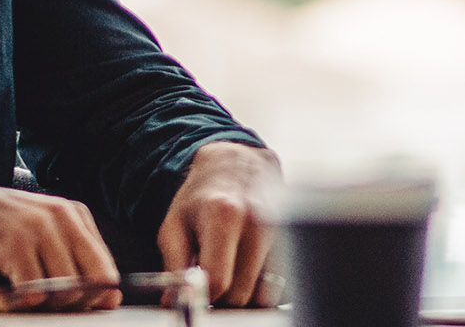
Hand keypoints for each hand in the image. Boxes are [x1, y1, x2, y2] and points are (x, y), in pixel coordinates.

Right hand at [0, 184, 120, 310]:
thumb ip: (77, 263)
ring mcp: (38, 228)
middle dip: (72, 306)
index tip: (77, 309)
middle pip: (91, 283)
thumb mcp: (44, 237)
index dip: (96, 298)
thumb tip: (111, 301)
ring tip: (21, 296)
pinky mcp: (15, 244)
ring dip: (43, 305)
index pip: (106, 270)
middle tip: (43, 305)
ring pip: (66, 290)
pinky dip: (18, 302)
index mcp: (75, 215)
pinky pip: (34, 291)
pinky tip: (1, 292)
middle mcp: (61, 217)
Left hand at [158, 141, 283, 305]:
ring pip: (260, 294)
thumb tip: (173, 300)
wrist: (236, 164)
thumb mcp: (174, 225)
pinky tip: (245, 265)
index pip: (217, 280)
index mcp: (225, 216)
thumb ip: (173, 264)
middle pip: (241, 293)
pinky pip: (275, 284)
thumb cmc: (201, 197)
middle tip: (209, 278)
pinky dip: (259, 284)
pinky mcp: (292, 242)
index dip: (202, 294)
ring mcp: (280, 232)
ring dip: (242, 290)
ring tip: (228, 268)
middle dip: (222, 295)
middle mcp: (258, 223)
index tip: (196, 289)